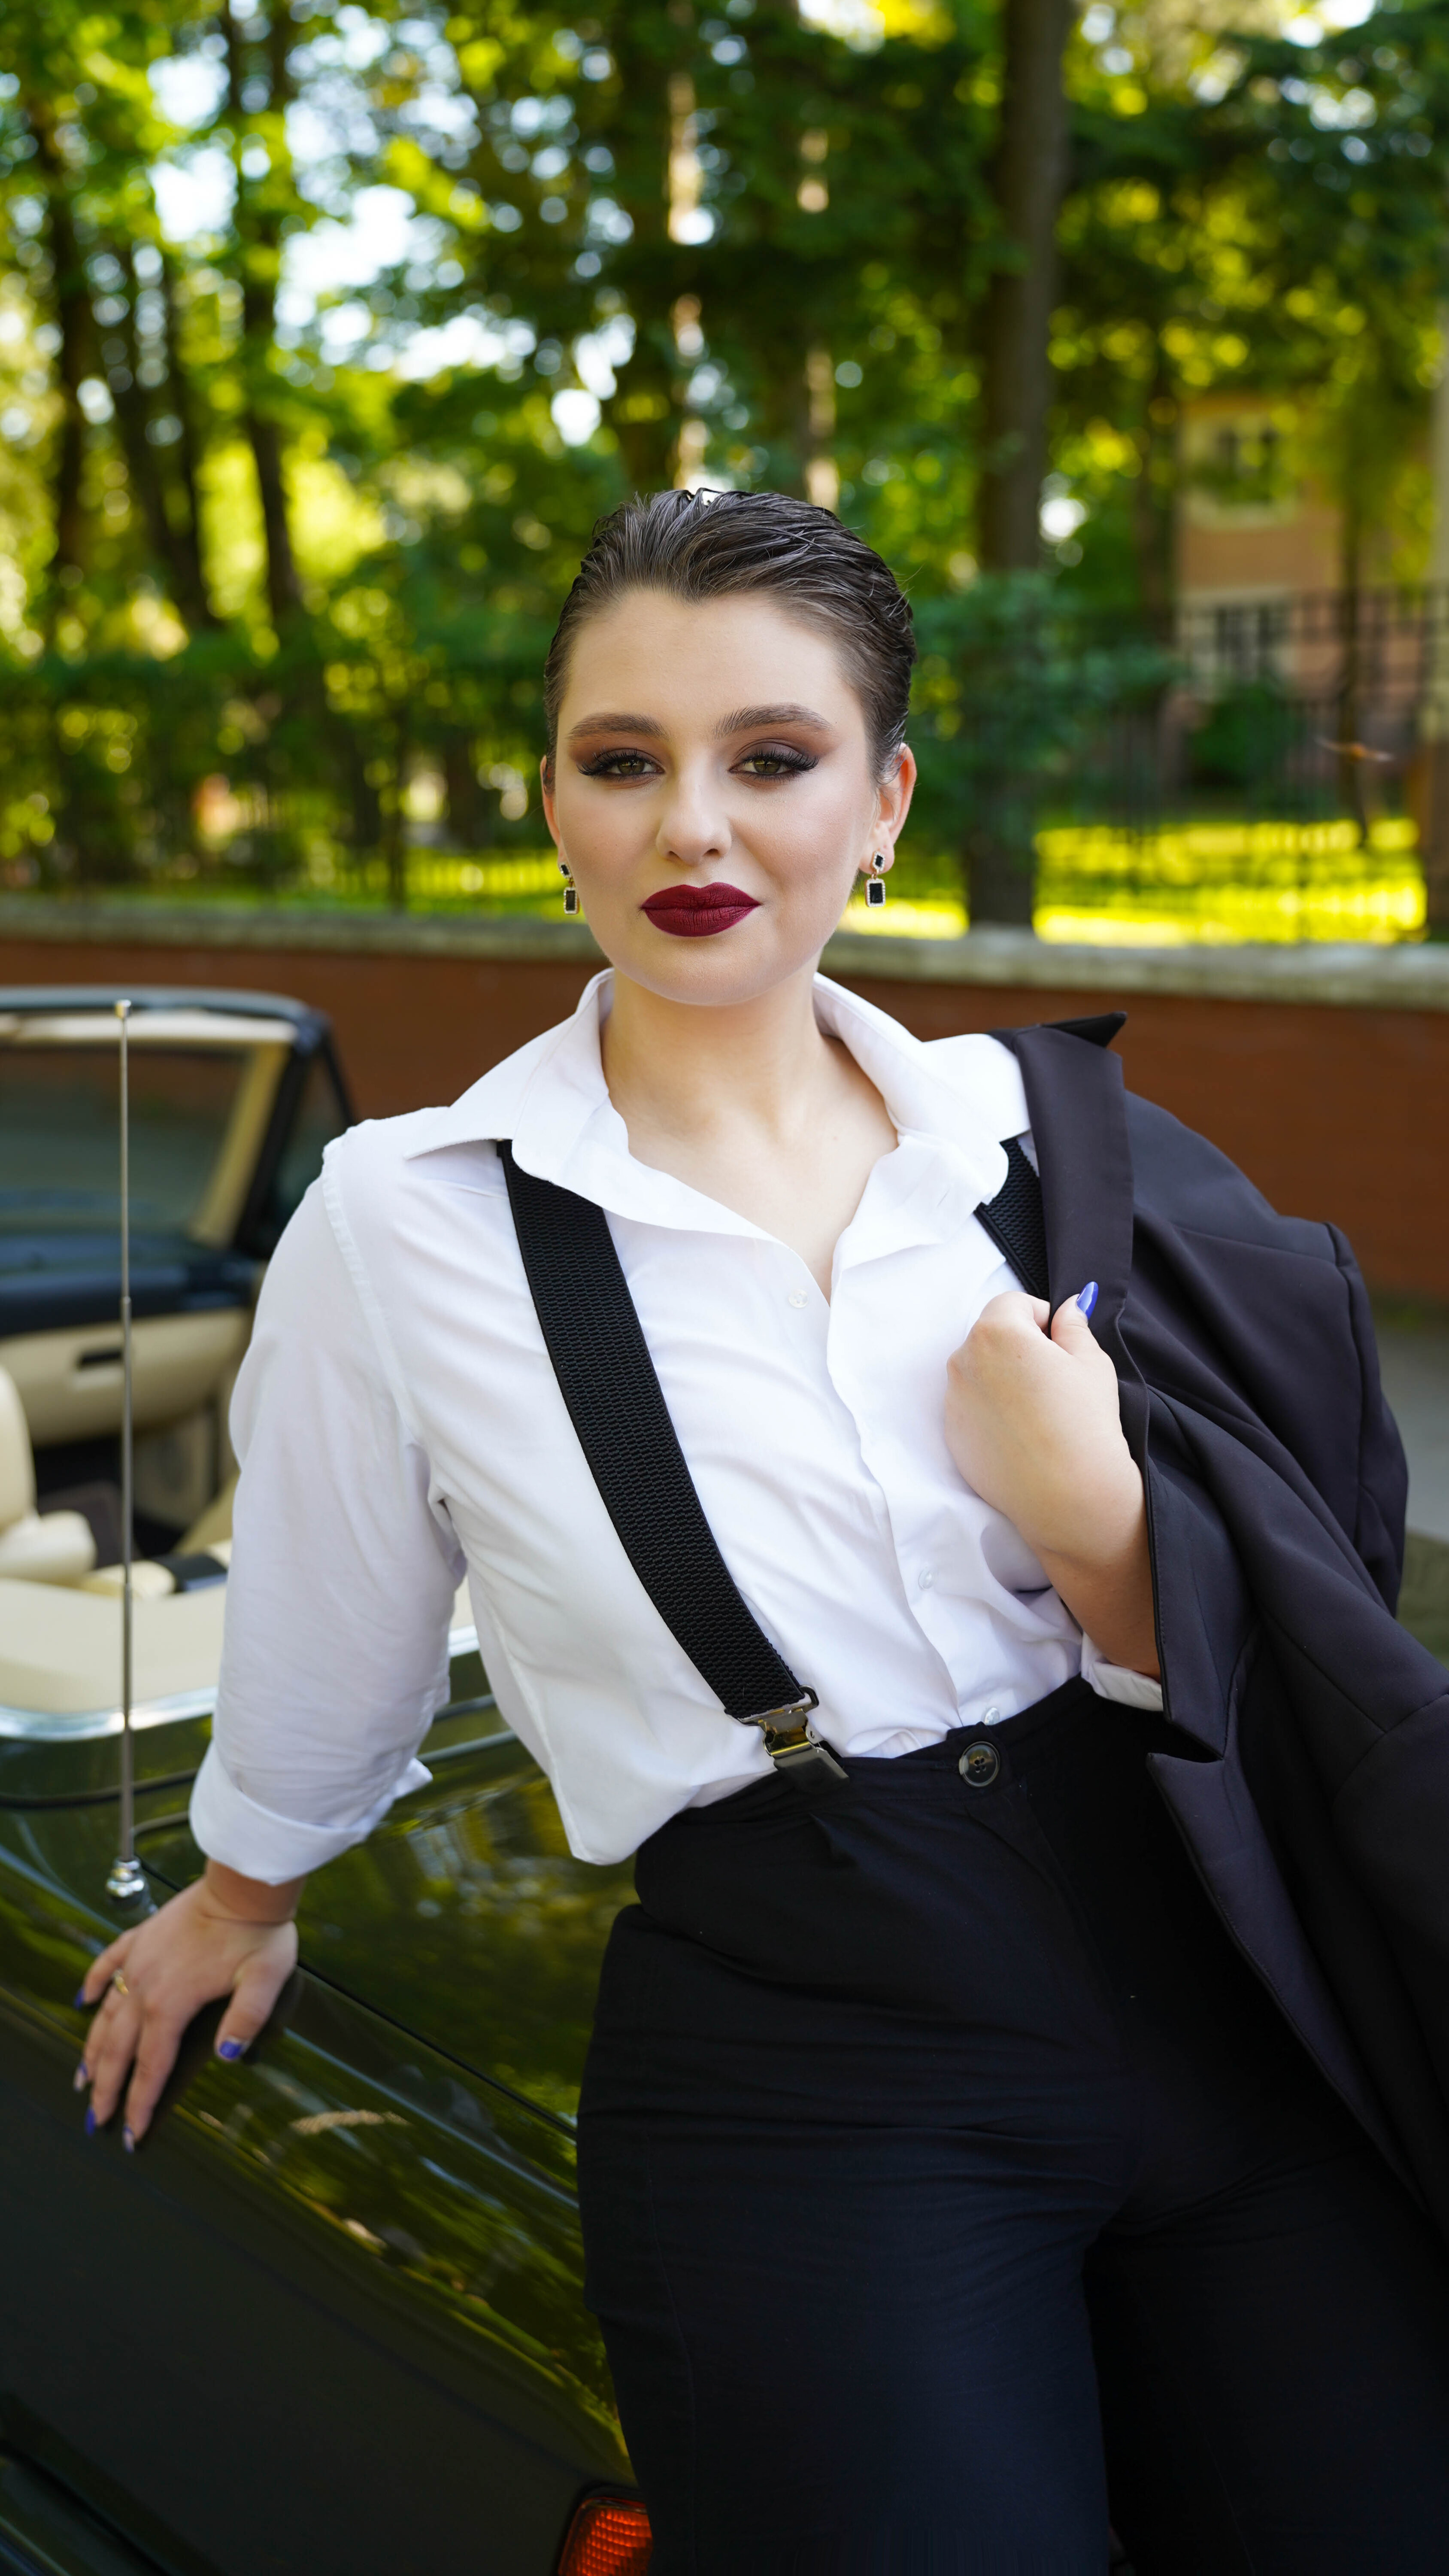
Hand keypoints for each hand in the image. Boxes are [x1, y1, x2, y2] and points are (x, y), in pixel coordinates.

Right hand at [76, 1864, 302, 2149]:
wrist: (244, 1884)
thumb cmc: (259, 1932)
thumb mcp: (265, 1979)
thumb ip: (247, 2020)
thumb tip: (228, 2055)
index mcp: (172, 2001)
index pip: (151, 2066)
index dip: (141, 2103)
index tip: (131, 2134)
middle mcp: (146, 1984)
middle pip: (118, 2048)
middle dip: (106, 2088)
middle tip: (97, 2120)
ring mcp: (140, 1959)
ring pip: (106, 2013)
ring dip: (92, 2048)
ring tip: (82, 2078)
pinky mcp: (141, 1936)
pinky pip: (108, 1962)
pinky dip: (94, 1982)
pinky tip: (83, 1999)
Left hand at [944, 1285, 1158, 1676]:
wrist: (1067, 1496)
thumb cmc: (1084, 1424)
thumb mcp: (1092, 1363)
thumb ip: (1075, 1325)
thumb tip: (1070, 1305)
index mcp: (996, 1332)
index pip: (1013, 1304)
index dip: (1041, 1321)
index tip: (1060, 1348)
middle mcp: (962, 1361)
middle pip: (991, 1337)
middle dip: (1018, 1349)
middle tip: (1053, 1382)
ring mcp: (953, 1400)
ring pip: (978, 1372)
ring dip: (1002, 1379)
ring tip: (1038, 1412)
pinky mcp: (951, 1434)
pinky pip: (970, 1407)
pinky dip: (990, 1412)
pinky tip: (1021, 1435)